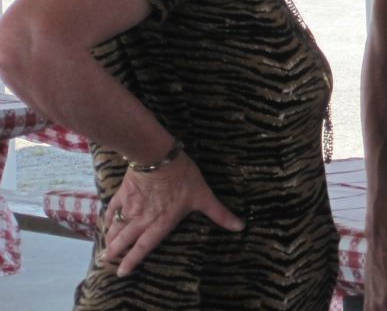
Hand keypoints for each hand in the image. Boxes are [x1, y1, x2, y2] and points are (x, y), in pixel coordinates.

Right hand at [101, 152, 243, 275]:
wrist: (157, 156)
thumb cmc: (183, 176)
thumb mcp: (204, 196)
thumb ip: (219, 214)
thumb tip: (240, 226)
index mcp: (160, 223)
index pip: (144, 247)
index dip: (132, 260)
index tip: (121, 272)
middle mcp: (142, 219)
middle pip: (125, 240)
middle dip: (115, 252)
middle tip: (106, 260)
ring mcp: (130, 207)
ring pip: (116, 227)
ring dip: (110, 239)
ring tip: (105, 249)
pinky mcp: (123, 194)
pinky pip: (111, 210)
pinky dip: (107, 219)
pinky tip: (104, 223)